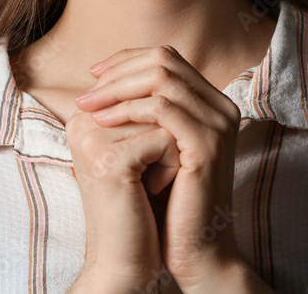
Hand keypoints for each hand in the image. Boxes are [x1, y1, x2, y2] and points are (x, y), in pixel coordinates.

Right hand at [65, 93, 181, 289]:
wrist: (125, 260)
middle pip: (153, 97)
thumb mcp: (137, 149)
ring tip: (150, 181)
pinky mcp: (110, 159)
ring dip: (170, 151)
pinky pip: (166, 141)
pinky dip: (171, 168)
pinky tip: (152, 191)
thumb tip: (170, 66)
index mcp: (84, 116)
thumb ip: (141, 111)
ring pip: (162, 117)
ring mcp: (92, 138)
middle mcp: (81, 121)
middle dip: (166, 134)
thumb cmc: (138, 207)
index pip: (139, 83)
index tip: (146, 159)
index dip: (162, 120)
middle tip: (151, 171)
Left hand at [75, 45, 243, 290]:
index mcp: (210, 103)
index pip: (166, 58)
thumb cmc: (170, 201)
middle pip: (164, 60)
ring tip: (88, 107)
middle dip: (118, 72)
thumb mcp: (154, 146)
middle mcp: (220, 107)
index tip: (93, 77)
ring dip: (117, 89)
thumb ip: (142, 112)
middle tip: (86, 92)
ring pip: (161, 78)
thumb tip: (98, 81)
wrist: (194, 249)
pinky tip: (104, 122)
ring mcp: (217, 124)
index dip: (126, 61)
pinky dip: (128, 110)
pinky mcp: (207, 145)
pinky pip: (162, 109)